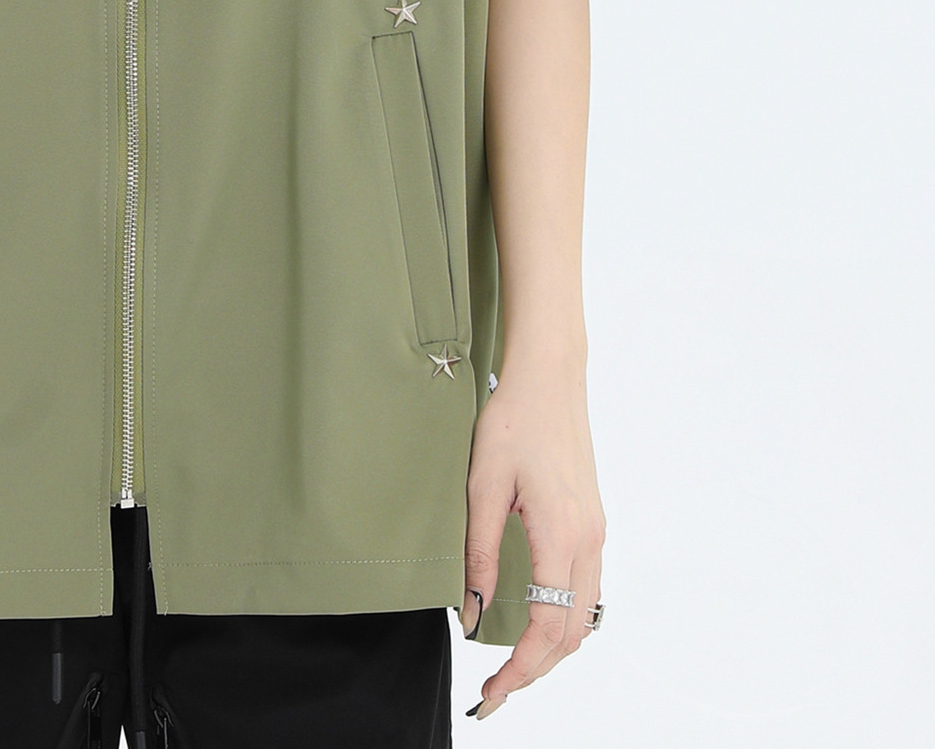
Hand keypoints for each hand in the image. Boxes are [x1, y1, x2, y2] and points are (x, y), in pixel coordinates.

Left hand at [458, 359, 604, 717]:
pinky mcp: (592, 522)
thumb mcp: (482, 485)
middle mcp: (589, 541)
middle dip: (537, 670)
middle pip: (572, 634)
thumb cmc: (514, 421)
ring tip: (512, 664)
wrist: (549, 378)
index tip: (492, 691)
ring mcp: (596, 532)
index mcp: (562, 535)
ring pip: (584, 615)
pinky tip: (535, 619)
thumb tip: (475, 612)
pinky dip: (564, 619)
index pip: (549, 628)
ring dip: (553, 648)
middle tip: (495, 689)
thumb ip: (481, 553)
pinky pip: (587, 589)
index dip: (521, 669)